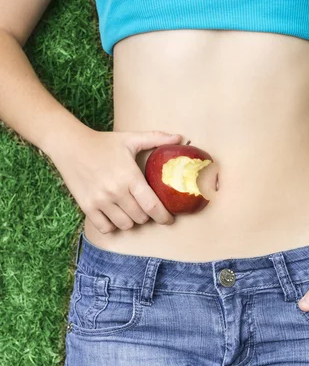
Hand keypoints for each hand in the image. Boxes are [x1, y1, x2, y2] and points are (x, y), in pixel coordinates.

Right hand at [48, 126, 182, 232]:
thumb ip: (157, 138)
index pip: (152, 206)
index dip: (164, 216)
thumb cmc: (103, 142)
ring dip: (132, 221)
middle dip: (148, 216)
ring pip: (125, 225)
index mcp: (130, 177)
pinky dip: (113, 225)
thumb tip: (181, 137)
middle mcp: (115, 192)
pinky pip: (105, 228)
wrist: (70, 145)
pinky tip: (115, 216)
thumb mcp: (131, 138)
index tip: (169, 219)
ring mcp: (100, 201)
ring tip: (131, 212)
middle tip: (147, 209)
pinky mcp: (87, 206)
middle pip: (140, 218)